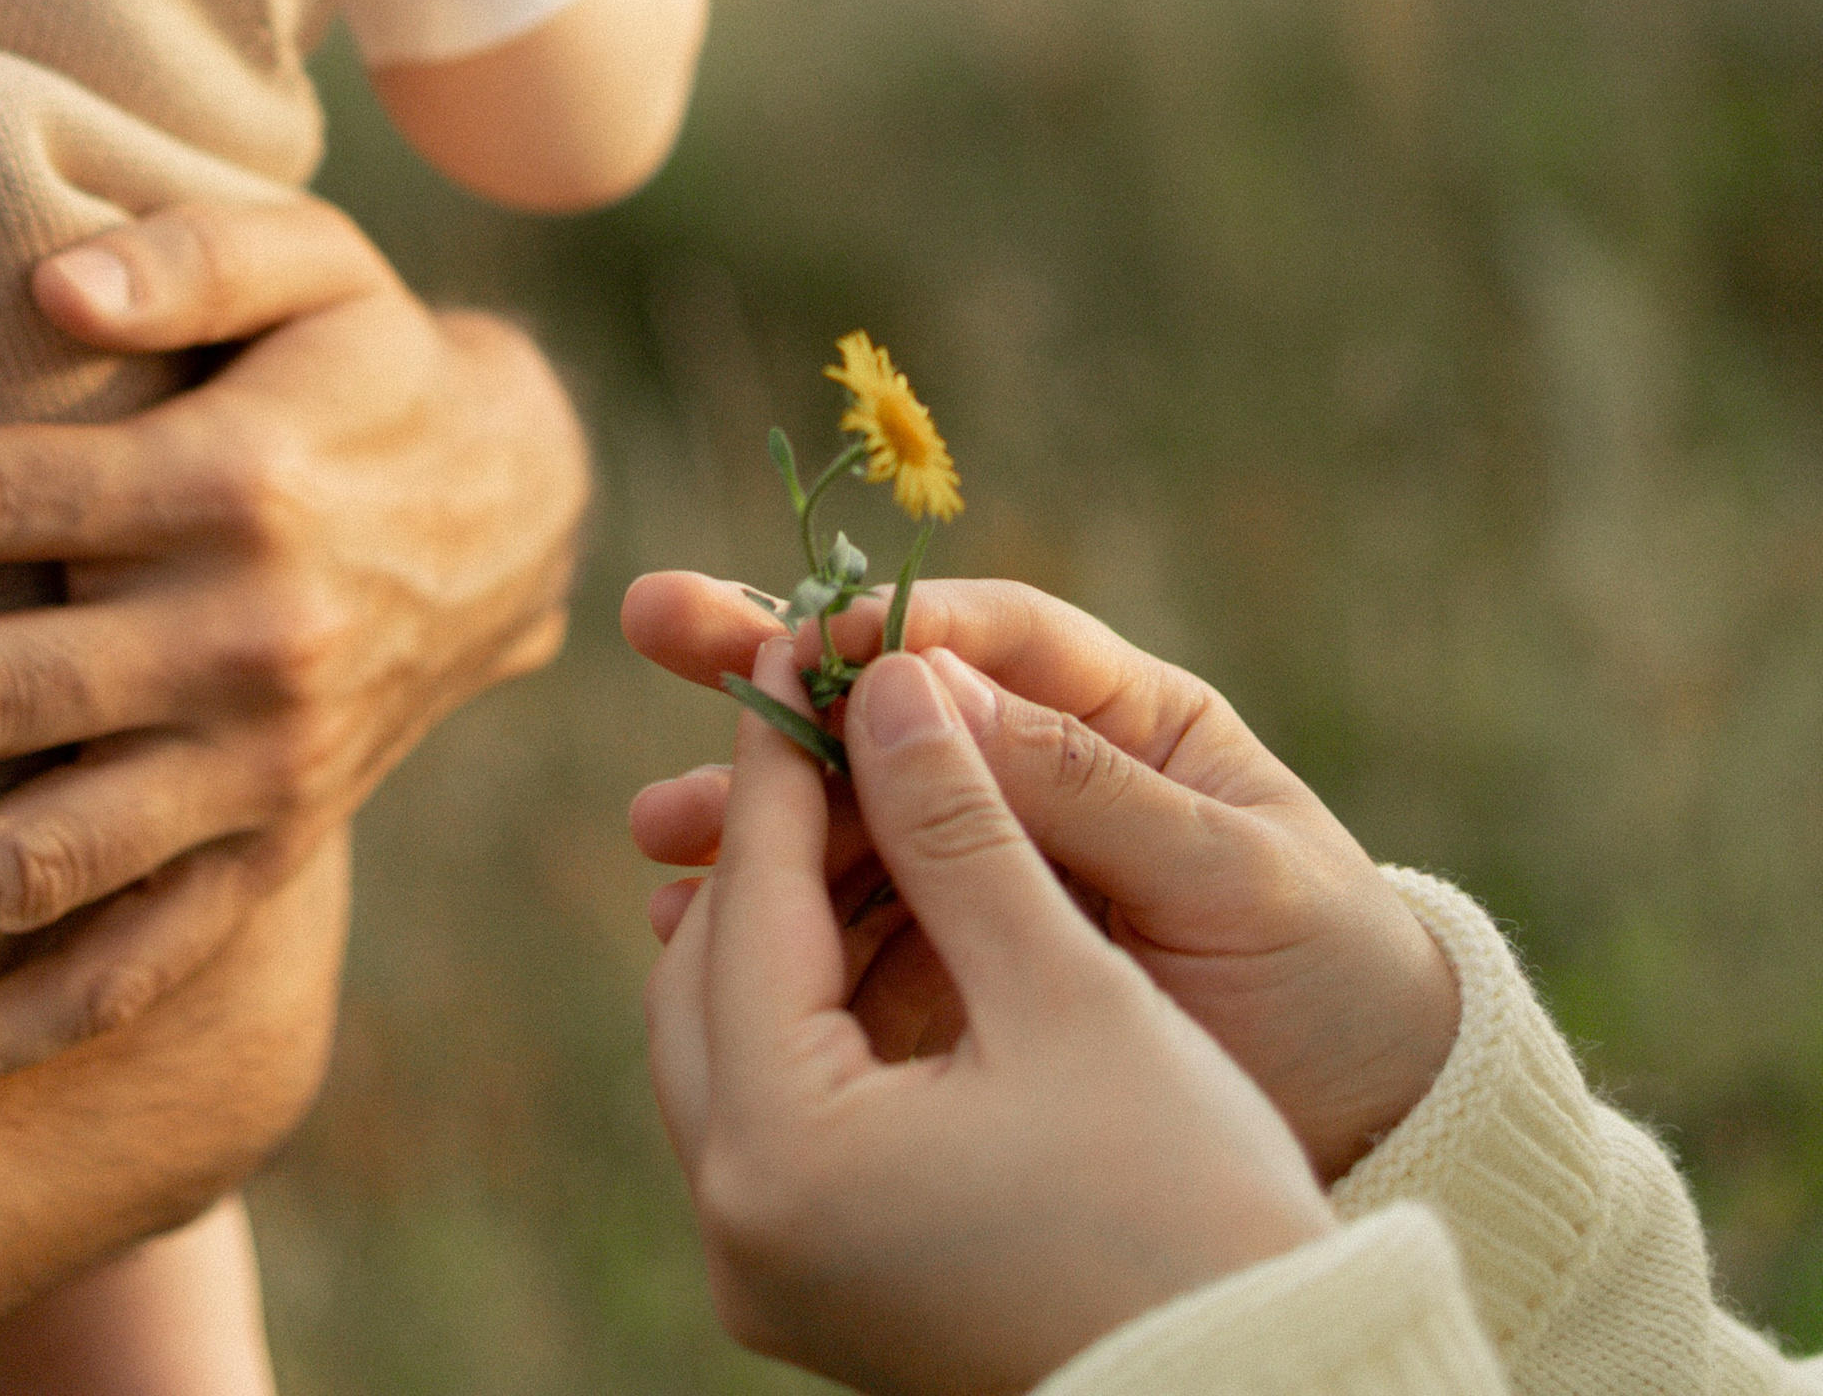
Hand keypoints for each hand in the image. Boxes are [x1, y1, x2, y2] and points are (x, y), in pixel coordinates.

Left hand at [0, 197, 586, 1127]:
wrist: (519, 516)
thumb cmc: (371, 367)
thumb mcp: (318, 265)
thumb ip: (191, 254)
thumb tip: (43, 284)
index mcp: (230, 483)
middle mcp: (241, 641)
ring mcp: (258, 770)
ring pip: (31, 869)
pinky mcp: (270, 853)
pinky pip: (130, 969)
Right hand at [626, 574, 1460, 1180]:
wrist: (1380, 1123)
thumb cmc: (1335, 977)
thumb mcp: (1233, 877)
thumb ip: (1088, 789)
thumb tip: (927, 681)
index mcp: (1123, 720)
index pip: (990, 638)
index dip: (889, 624)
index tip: (802, 629)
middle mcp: (1033, 779)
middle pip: (883, 710)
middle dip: (765, 669)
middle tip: (654, 621)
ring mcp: (985, 874)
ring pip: (843, 823)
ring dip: (745, 814)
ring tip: (655, 825)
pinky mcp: (954, 970)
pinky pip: (842, 930)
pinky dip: (765, 923)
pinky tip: (687, 922)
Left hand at [648, 643, 1331, 1395]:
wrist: (1261, 1393)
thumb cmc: (1190, 1201)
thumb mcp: (1068, 986)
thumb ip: (960, 822)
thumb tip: (887, 677)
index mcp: (781, 1154)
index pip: (752, 905)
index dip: (782, 763)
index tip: (798, 648)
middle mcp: (738, 1226)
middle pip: (709, 975)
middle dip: (773, 844)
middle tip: (834, 731)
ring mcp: (766, 1268)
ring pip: (733, 1039)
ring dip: (796, 925)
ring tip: (872, 809)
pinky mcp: (813, 1284)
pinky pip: (777, 1107)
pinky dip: (819, 1010)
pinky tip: (890, 926)